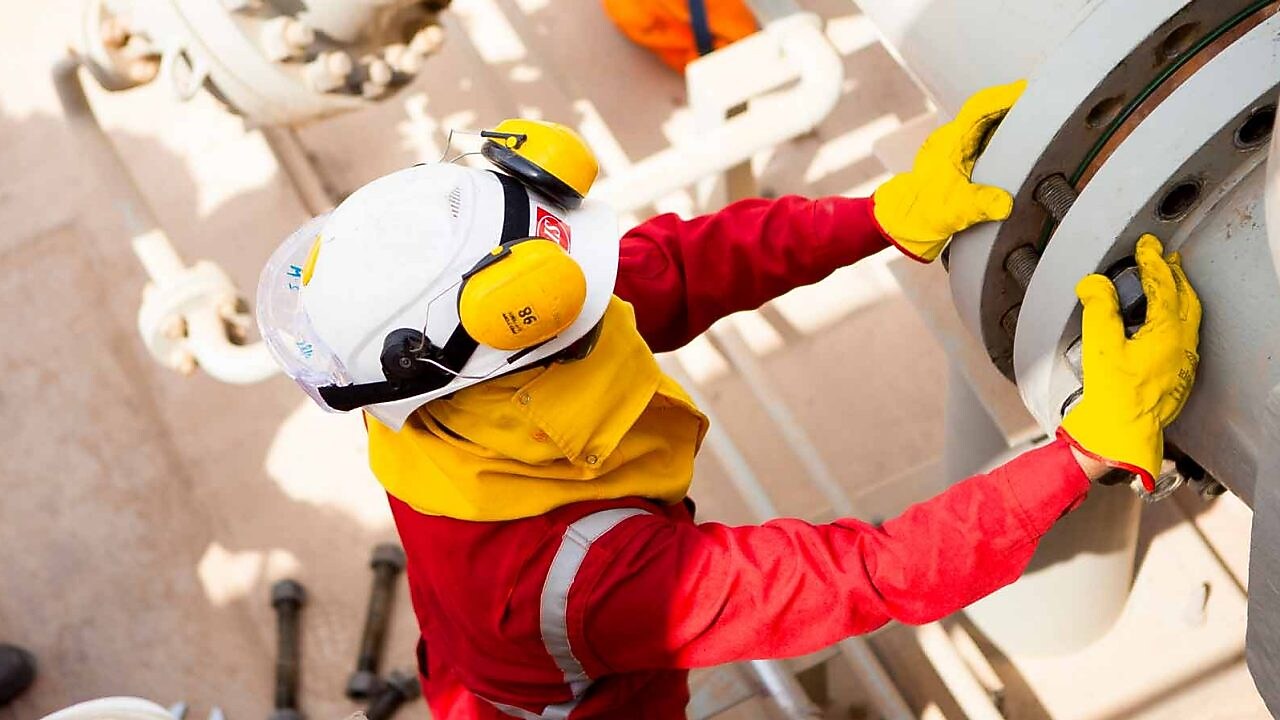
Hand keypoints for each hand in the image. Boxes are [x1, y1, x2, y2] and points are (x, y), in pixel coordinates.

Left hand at [872, 79, 1025, 261]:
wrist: (904, 222)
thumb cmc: (922, 212)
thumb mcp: (955, 210)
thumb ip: (980, 205)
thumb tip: (1005, 203)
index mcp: (951, 142)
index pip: (979, 108)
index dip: (1003, 97)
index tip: (1027, 89)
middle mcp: (955, 139)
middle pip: (988, 110)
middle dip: (1015, 103)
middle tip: (1045, 100)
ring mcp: (959, 148)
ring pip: (988, 124)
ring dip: (1012, 119)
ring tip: (1041, 119)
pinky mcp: (963, 158)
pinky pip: (988, 139)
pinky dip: (1006, 136)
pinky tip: (1024, 143)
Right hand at [1059, 234, 1201, 490]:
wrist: (1121, 434)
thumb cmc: (1113, 396)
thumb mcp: (1099, 345)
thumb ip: (1098, 309)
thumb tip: (1094, 285)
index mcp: (1168, 332)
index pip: (1164, 285)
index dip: (1153, 261)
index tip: (1146, 246)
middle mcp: (1183, 346)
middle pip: (1186, 299)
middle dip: (1175, 276)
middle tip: (1165, 259)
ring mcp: (1183, 363)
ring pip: (1189, 319)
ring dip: (1179, 297)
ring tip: (1168, 286)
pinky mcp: (1177, 378)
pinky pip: (1185, 337)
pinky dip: (1177, 319)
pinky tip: (1164, 325)